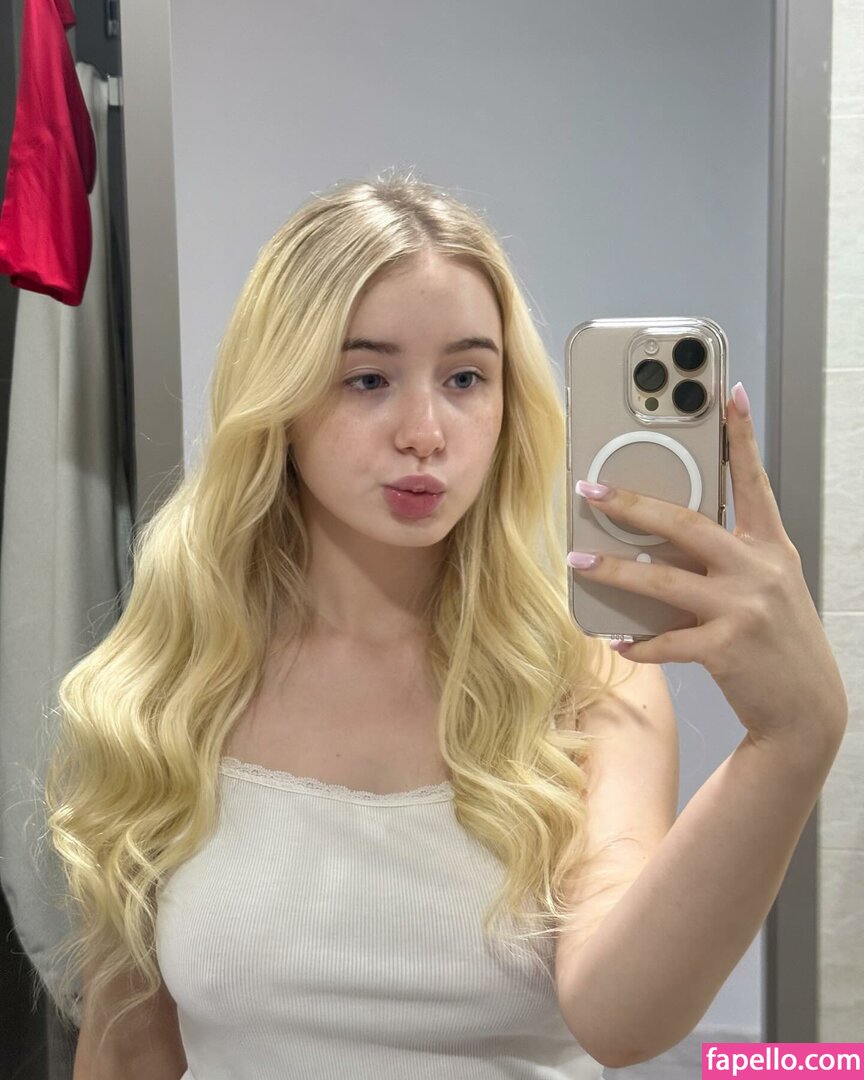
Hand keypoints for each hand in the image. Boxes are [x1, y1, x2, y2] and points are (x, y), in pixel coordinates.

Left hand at [568, 384, 847, 748]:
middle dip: (633, 504)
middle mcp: (759, 569)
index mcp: (770, 546)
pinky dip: (638, 643)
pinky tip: (615, 641)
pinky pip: (667, 641)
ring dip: (615, 570)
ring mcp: (744, 608)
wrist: (807, 707)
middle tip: (591, 491)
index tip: (728, 394)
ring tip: (578, 560)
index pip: (753, 481)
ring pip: (664, 580)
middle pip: (686, 524)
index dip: (741, 436)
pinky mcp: (727, 648)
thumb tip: (661, 541)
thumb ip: (730, 557)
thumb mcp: (769, 585)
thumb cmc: (779, 639)